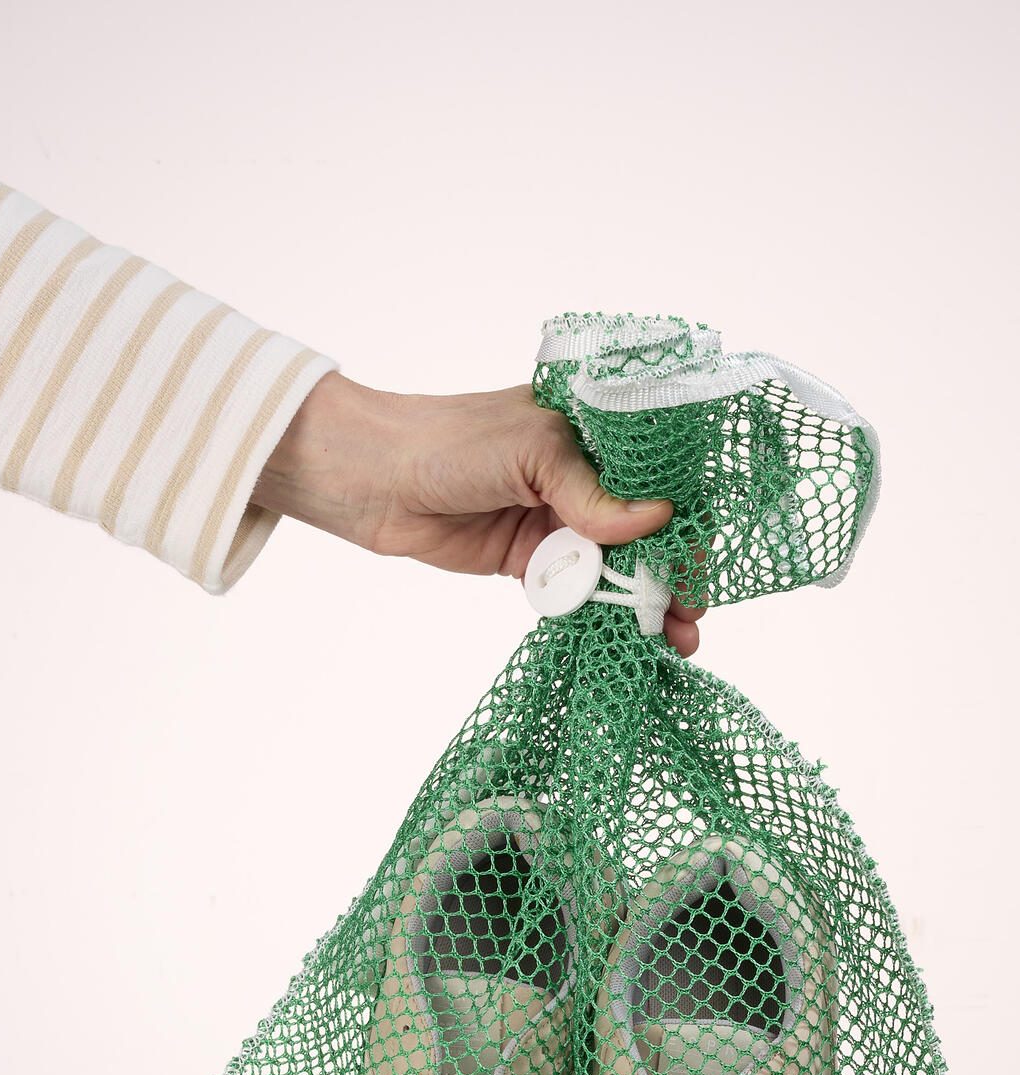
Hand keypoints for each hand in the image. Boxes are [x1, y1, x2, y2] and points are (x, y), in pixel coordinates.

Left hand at [252, 373, 704, 655]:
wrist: (374, 479)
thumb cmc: (450, 441)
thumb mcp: (532, 451)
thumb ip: (592, 493)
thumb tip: (658, 520)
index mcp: (593, 432)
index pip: (657, 479)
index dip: (684, 524)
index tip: (700, 568)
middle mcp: (580, 476)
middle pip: (644, 531)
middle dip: (670, 575)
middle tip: (689, 619)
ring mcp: (554, 519)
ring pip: (613, 566)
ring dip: (641, 603)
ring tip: (670, 642)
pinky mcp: (527, 559)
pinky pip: (573, 590)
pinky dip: (599, 614)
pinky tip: (624, 638)